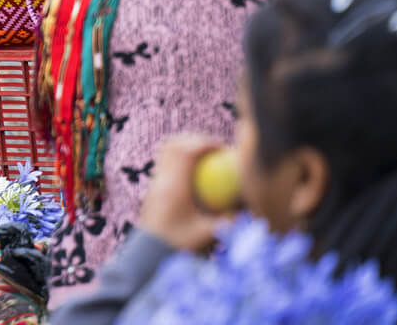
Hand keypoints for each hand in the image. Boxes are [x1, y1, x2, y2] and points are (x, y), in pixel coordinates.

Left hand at [137, 133, 229, 252]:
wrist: (147, 256)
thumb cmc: (178, 247)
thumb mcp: (207, 235)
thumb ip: (228, 221)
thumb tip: (249, 208)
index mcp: (173, 187)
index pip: (186, 153)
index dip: (205, 143)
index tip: (222, 146)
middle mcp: (160, 181)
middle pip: (172, 144)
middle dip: (193, 139)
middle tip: (213, 148)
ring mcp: (154, 183)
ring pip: (165, 152)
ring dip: (184, 148)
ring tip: (204, 156)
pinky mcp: (152, 190)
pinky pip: (165, 165)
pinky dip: (179, 162)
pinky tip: (196, 175)